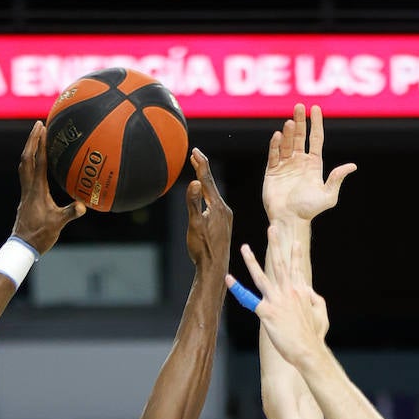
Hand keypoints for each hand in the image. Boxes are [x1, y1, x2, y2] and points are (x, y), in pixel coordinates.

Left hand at [11, 121, 84, 253]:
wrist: (23, 247)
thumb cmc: (40, 235)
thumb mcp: (57, 224)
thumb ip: (70, 213)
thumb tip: (83, 206)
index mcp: (36, 190)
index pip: (38, 162)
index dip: (41, 144)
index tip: (43, 128)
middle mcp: (28, 188)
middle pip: (26, 158)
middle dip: (32, 140)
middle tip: (37, 125)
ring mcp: (25, 192)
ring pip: (23, 165)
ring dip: (29, 149)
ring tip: (35, 137)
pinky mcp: (26, 198)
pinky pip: (26, 174)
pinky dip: (30, 162)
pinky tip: (35, 162)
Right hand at [185, 148, 232, 273]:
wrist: (215, 268)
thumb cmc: (203, 248)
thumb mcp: (195, 225)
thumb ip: (193, 203)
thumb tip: (193, 182)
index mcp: (217, 206)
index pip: (206, 180)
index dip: (200, 164)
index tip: (194, 151)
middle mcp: (223, 208)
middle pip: (211, 184)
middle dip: (202, 169)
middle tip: (195, 155)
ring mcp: (225, 216)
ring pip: (213, 194)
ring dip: (205, 182)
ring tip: (198, 172)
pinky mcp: (224, 224)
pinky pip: (215, 203)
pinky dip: (208, 195)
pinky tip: (205, 197)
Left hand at [228, 229, 328, 366]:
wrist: (308, 349)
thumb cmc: (314, 335)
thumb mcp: (321, 313)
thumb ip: (315, 299)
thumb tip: (310, 292)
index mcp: (301, 291)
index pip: (296, 268)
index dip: (295, 254)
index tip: (294, 241)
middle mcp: (288, 292)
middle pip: (279, 264)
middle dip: (276, 244)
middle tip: (272, 228)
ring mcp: (276, 301)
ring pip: (262, 276)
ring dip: (251, 260)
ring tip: (244, 247)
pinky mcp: (266, 312)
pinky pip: (248, 298)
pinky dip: (237, 288)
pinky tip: (228, 279)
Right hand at [262, 104, 356, 224]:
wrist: (290, 220)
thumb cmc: (309, 210)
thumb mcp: (328, 196)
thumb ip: (337, 179)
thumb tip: (352, 166)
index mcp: (313, 164)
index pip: (315, 138)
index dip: (315, 123)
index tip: (315, 108)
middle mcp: (299, 161)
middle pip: (299, 136)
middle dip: (300, 121)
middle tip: (299, 106)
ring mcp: (285, 165)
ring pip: (286, 143)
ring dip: (287, 132)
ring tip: (289, 122)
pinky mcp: (272, 172)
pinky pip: (273, 155)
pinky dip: (275, 145)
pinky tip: (277, 136)